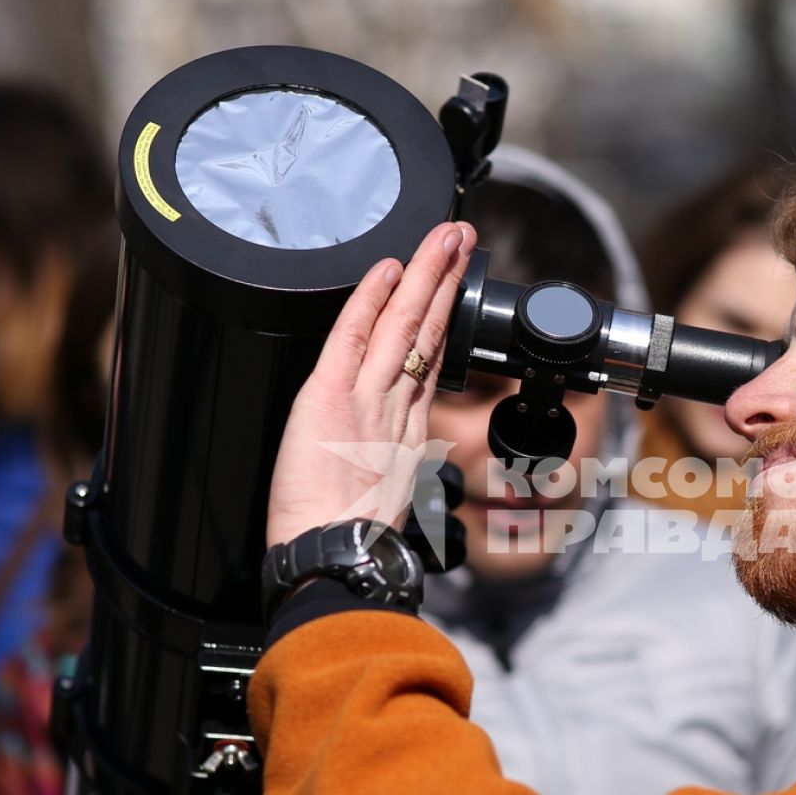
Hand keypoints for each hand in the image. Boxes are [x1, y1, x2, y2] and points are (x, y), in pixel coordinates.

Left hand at [266, 221, 475, 547]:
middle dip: (445, 279)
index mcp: (404, 427)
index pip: (428, 354)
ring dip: (424, 275)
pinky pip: (353, 338)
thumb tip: (397, 448)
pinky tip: (390, 269)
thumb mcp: (381, 492)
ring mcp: (367, 399)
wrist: (333, 557)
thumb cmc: (344, 536)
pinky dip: (372, 300)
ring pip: (403, 324)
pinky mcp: (332, 398)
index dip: (443, 312)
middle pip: (426, 328)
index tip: (454, 279)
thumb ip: (390, 458)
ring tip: (445, 238)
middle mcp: (393, 407)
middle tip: (463, 238)